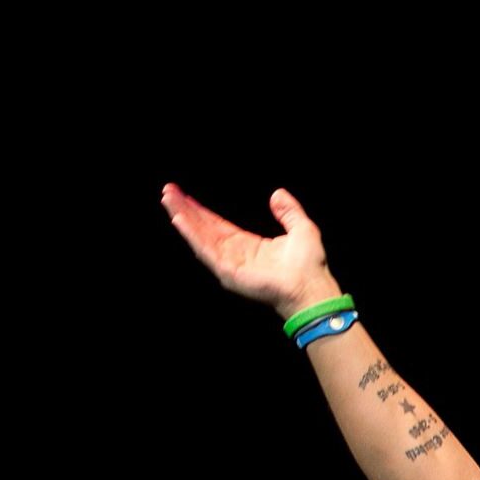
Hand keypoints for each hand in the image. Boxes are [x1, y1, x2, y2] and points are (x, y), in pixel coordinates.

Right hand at [160, 183, 341, 317]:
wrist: (310, 287)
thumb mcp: (302, 228)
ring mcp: (229, 263)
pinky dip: (192, 234)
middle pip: (203, 228)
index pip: (217, 225)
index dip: (201, 211)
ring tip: (168, 199)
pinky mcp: (227, 271)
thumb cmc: (309, 265)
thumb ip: (289, 211)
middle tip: (168, 191)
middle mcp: (234, 253)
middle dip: (185, 210)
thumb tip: (277, 194)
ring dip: (183, 217)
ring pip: (200, 236)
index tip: (185, 195)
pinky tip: (180, 219)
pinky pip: (205, 250)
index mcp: (248, 245)